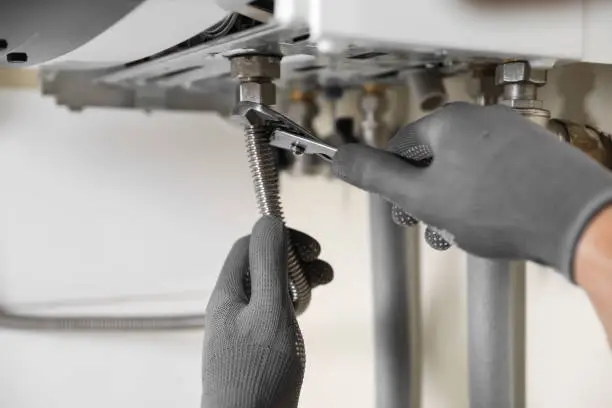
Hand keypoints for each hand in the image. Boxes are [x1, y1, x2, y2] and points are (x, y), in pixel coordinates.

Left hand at [202, 216, 331, 407]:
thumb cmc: (257, 376)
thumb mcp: (269, 311)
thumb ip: (268, 265)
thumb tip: (268, 222)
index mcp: (228, 293)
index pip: (251, 245)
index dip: (282, 238)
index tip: (311, 249)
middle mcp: (230, 307)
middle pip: (261, 265)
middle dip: (294, 260)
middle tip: (323, 270)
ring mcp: (240, 327)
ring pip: (268, 288)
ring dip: (295, 280)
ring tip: (320, 286)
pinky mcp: (251, 346)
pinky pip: (270, 311)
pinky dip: (290, 303)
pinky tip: (302, 311)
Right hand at [332, 102, 611, 279]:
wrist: (575, 220)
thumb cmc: (499, 208)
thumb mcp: (421, 197)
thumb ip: (376, 176)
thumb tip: (338, 157)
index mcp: (447, 121)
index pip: (400, 148)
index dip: (395, 183)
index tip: (402, 207)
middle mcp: (480, 119)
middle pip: (433, 158)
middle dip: (427, 196)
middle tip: (433, 223)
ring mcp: (511, 134)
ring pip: (463, 169)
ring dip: (455, 201)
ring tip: (466, 229)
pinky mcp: (533, 153)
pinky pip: (494, 173)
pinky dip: (486, 197)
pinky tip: (494, 221)